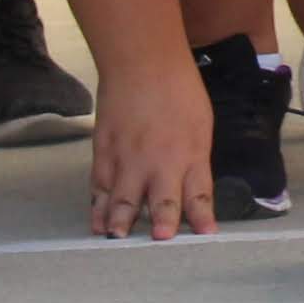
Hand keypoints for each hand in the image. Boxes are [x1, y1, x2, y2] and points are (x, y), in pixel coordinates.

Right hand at [88, 63, 218, 239]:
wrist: (142, 61)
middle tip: (159, 240)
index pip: (199, 194)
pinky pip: (101, 186)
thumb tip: (189, 186)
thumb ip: (195, 159)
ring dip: (120, 222)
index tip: (206, 235)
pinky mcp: (105, 151)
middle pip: (161, 201)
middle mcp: (161, 160)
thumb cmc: (178, 88)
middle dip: (162, 223)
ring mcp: (129, 157)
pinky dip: (98, 205)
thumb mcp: (201, 124)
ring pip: (124, 199)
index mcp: (192, 153)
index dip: (202, 217)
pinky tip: (98, 222)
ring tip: (117, 239)